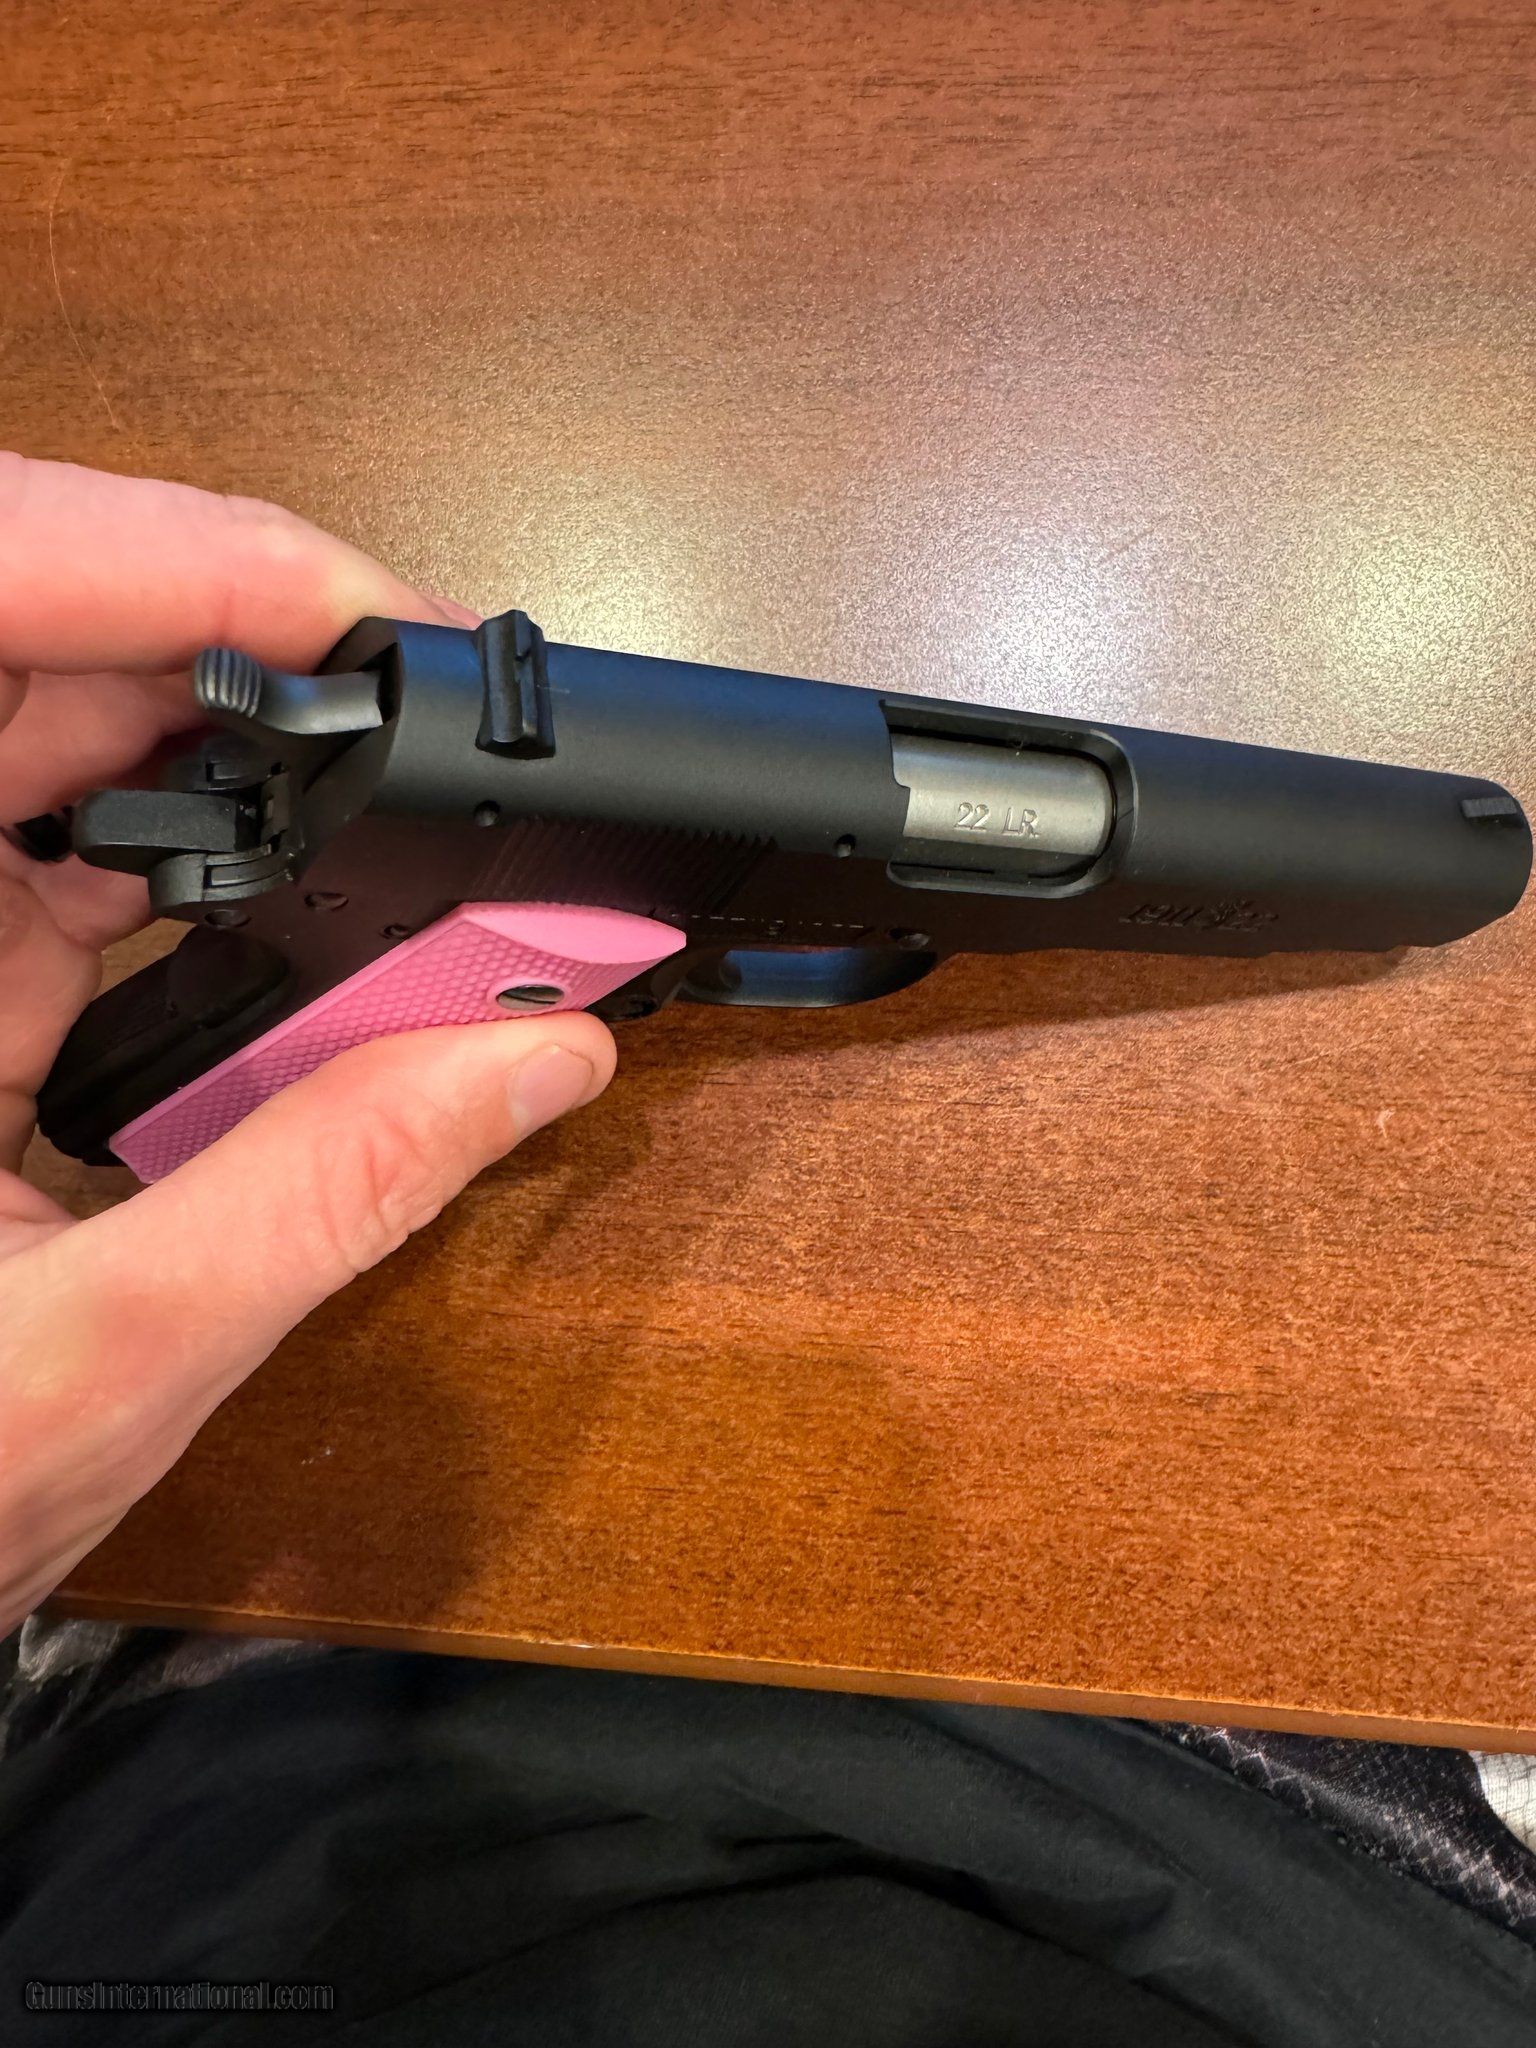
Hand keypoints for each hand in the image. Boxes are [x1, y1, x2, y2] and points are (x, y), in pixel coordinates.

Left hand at [0, 456, 615, 1630]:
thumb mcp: (106, 1357)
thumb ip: (325, 1196)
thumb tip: (527, 1061)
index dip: (162, 560)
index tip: (347, 609)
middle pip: (53, 659)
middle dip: (246, 648)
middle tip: (426, 702)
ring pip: (82, 733)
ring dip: (254, 749)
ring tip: (409, 791)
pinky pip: (102, 839)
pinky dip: (239, 846)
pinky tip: (332, 888)